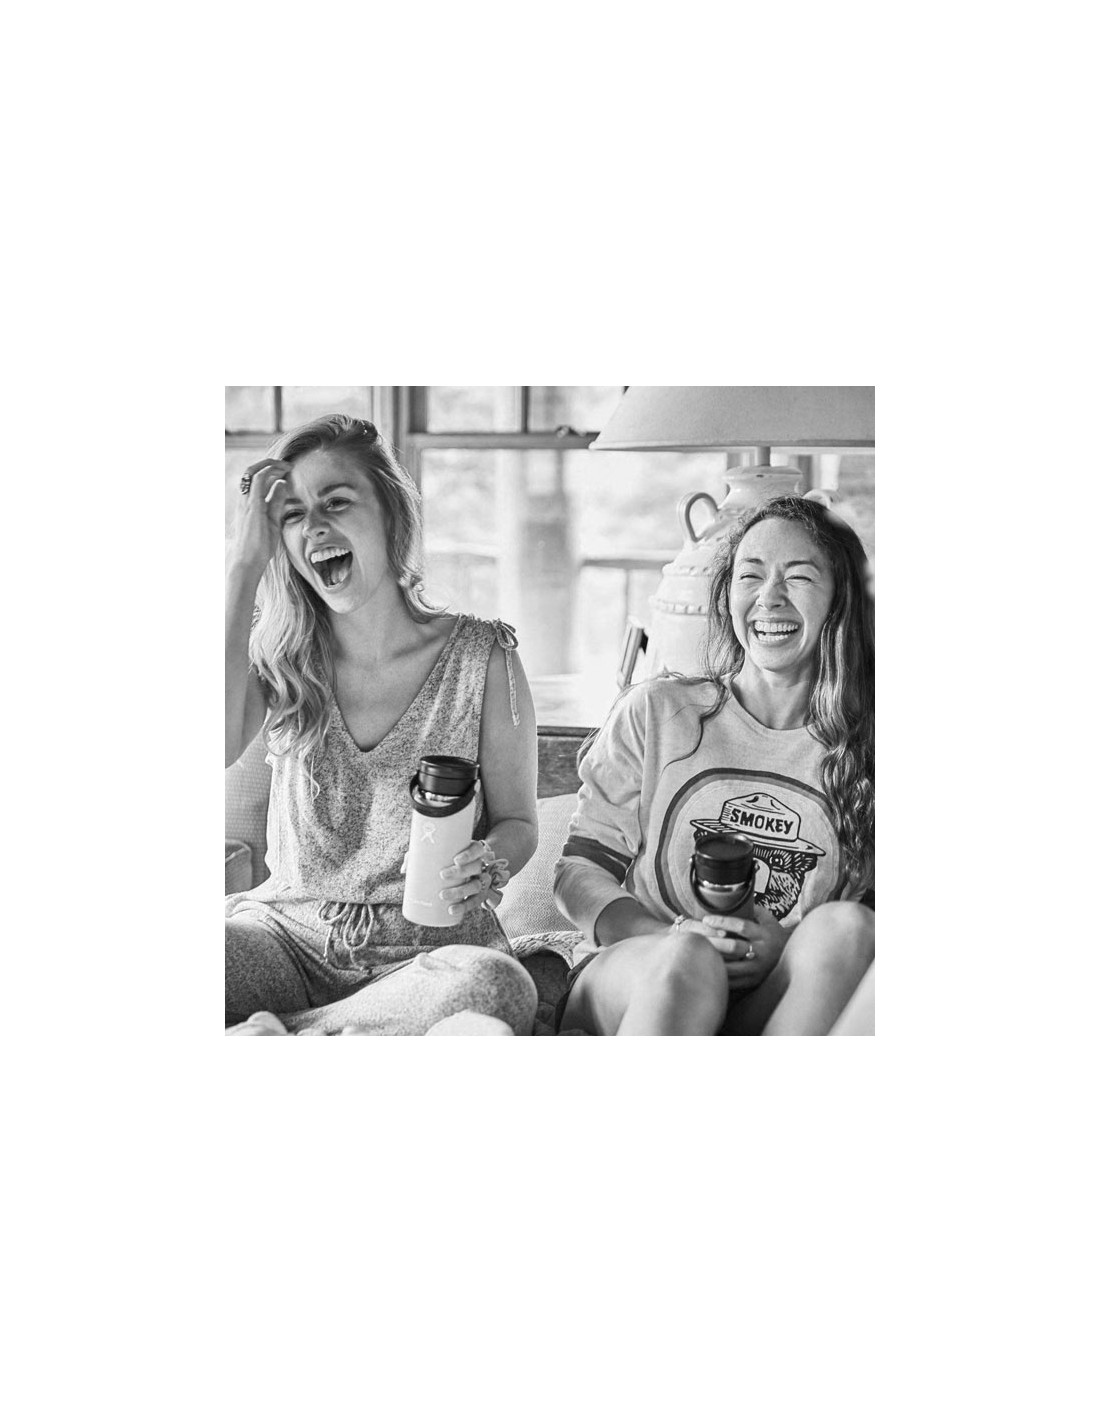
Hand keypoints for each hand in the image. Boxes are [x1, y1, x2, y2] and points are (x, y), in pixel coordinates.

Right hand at [228, 459, 291, 574]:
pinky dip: (269, 473)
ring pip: (253, 472)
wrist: (249, 561)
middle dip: (270, 463)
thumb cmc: (259, 544)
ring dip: (271, 465)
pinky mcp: (252, 506)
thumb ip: (276, 502)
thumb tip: (283, 485)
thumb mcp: (272, 519)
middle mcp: (244, 499)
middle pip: (251, 470)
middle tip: (287, 465)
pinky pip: (258, 481)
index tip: (286, 470)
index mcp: (248, 503)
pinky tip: (282, 475)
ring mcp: (246, 502)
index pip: (254, 478)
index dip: (270, 470)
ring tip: (287, 467)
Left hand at [438, 841, 510, 919]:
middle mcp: (484, 865)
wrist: (489, 864)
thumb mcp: (460, 847)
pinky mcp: (483, 894)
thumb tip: (413, 843)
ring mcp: (485, 881)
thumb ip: (445, 847)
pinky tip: (452, 910)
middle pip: (476, 868)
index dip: (468, 855)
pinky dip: (464, 906)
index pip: (477, 850)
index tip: (456, 859)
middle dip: (460, 872)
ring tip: (443, 895)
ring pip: (476, 886)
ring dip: (460, 892)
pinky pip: (475, 901)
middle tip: (442, 874)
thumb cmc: (464, 855)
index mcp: (480, 851)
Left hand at [697, 905, 791, 992]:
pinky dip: (719, 975)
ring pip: (730, 967)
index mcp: (764, 934)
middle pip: (733, 947)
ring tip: (698, 953)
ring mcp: (757, 969)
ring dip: (714, 960)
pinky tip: (707, 968)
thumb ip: (752, 909)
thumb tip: (733, 896)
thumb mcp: (768, 919)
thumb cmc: (773, 934)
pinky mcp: (753, 981)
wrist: (791, 957)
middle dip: (714, 942)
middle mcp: (761, 952)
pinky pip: (732, 981)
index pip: (741, 926)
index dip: (722, 922)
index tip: (706, 919)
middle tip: (697, 937)